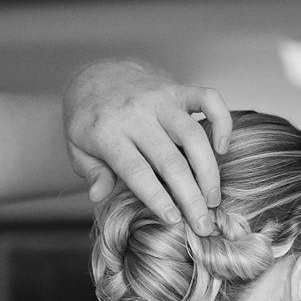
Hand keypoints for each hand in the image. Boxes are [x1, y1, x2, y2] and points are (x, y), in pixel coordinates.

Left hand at [64, 61, 231, 234]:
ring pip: (193, 135)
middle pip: (170, 160)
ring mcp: (160, 99)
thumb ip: (91, 172)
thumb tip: (98, 196)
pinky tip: (223, 148)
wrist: (97, 76)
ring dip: (209, 170)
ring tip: (213, 199)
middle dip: (190, 196)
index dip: (157, 197)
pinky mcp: (177, 89)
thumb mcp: (77, 148)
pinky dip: (222, 121)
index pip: (137, 170)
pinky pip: (209, 99)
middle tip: (203, 224)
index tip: (173, 220)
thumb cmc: (89, 120)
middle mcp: (137, 114)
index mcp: (107, 133)